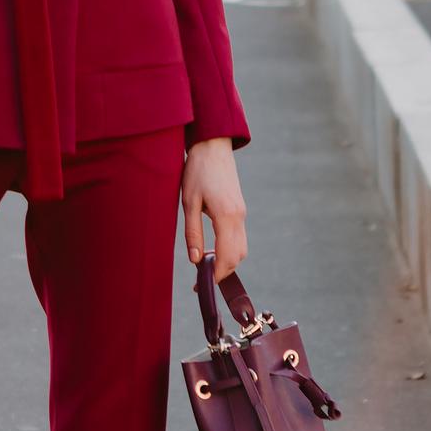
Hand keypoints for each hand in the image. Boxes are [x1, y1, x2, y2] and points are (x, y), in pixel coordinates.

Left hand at [181, 138, 246, 279]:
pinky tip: (213, 249)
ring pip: (241, 248)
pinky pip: (239, 237)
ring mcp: (242, 213)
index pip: (226, 257)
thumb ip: (193, 233)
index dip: (215, 275)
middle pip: (237, 256)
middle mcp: (239, 217)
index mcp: (227, 216)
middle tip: (201, 278)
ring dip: (227, 261)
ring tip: (205, 264)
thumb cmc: (197, 171)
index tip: (201, 284)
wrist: (213, 146)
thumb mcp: (189, 202)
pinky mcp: (239, 209)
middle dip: (222, 272)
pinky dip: (229, 249)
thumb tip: (195, 260)